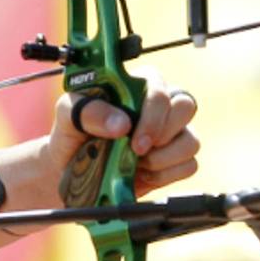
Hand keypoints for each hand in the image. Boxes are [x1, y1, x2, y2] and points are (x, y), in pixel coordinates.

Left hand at [44, 70, 199, 195]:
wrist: (70, 170)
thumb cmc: (71, 134)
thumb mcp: (68, 115)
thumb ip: (89, 111)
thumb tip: (122, 124)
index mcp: (134, 86)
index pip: (159, 86)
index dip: (152, 110)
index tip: (131, 133)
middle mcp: (158, 107)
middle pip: (186, 107)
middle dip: (163, 132)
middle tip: (136, 150)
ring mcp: (170, 134)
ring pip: (191, 140)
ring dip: (163, 158)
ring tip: (135, 162)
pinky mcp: (174, 160)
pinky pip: (189, 165)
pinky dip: (165, 174)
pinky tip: (142, 174)